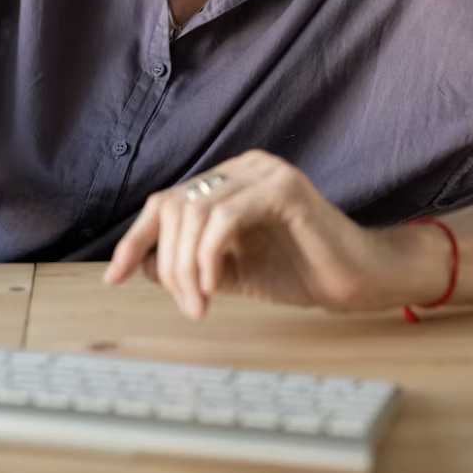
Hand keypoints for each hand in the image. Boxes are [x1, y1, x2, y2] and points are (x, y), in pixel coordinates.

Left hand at [103, 149, 447, 318]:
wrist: (359, 280)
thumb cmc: (299, 271)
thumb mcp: (230, 272)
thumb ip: (190, 264)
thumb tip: (142, 265)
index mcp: (228, 181)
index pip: (166, 202)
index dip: (136, 239)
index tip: (114, 278)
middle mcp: (242, 167)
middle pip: (175, 207)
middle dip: (169, 264)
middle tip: (188, 306)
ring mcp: (264, 172)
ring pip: (195, 214)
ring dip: (187, 268)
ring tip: (201, 303)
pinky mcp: (284, 188)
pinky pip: (225, 217)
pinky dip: (208, 256)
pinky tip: (214, 286)